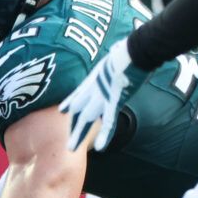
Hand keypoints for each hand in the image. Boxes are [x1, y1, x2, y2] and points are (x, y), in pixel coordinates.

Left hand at [58, 38, 145, 152]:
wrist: (134, 51)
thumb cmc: (129, 50)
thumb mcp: (117, 53)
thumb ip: (114, 56)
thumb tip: (118, 49)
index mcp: (94, 78)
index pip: (78, 93)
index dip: (69, 103)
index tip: (62, 111)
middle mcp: (94, 88)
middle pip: (78, 109)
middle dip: (73, 126)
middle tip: (67, 139)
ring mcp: (102, 96)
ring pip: (86, 118)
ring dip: (78, 134)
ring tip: (71, 148)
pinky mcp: (115, 101)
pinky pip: (109, 122)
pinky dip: (104, 135)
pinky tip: (99, 147)